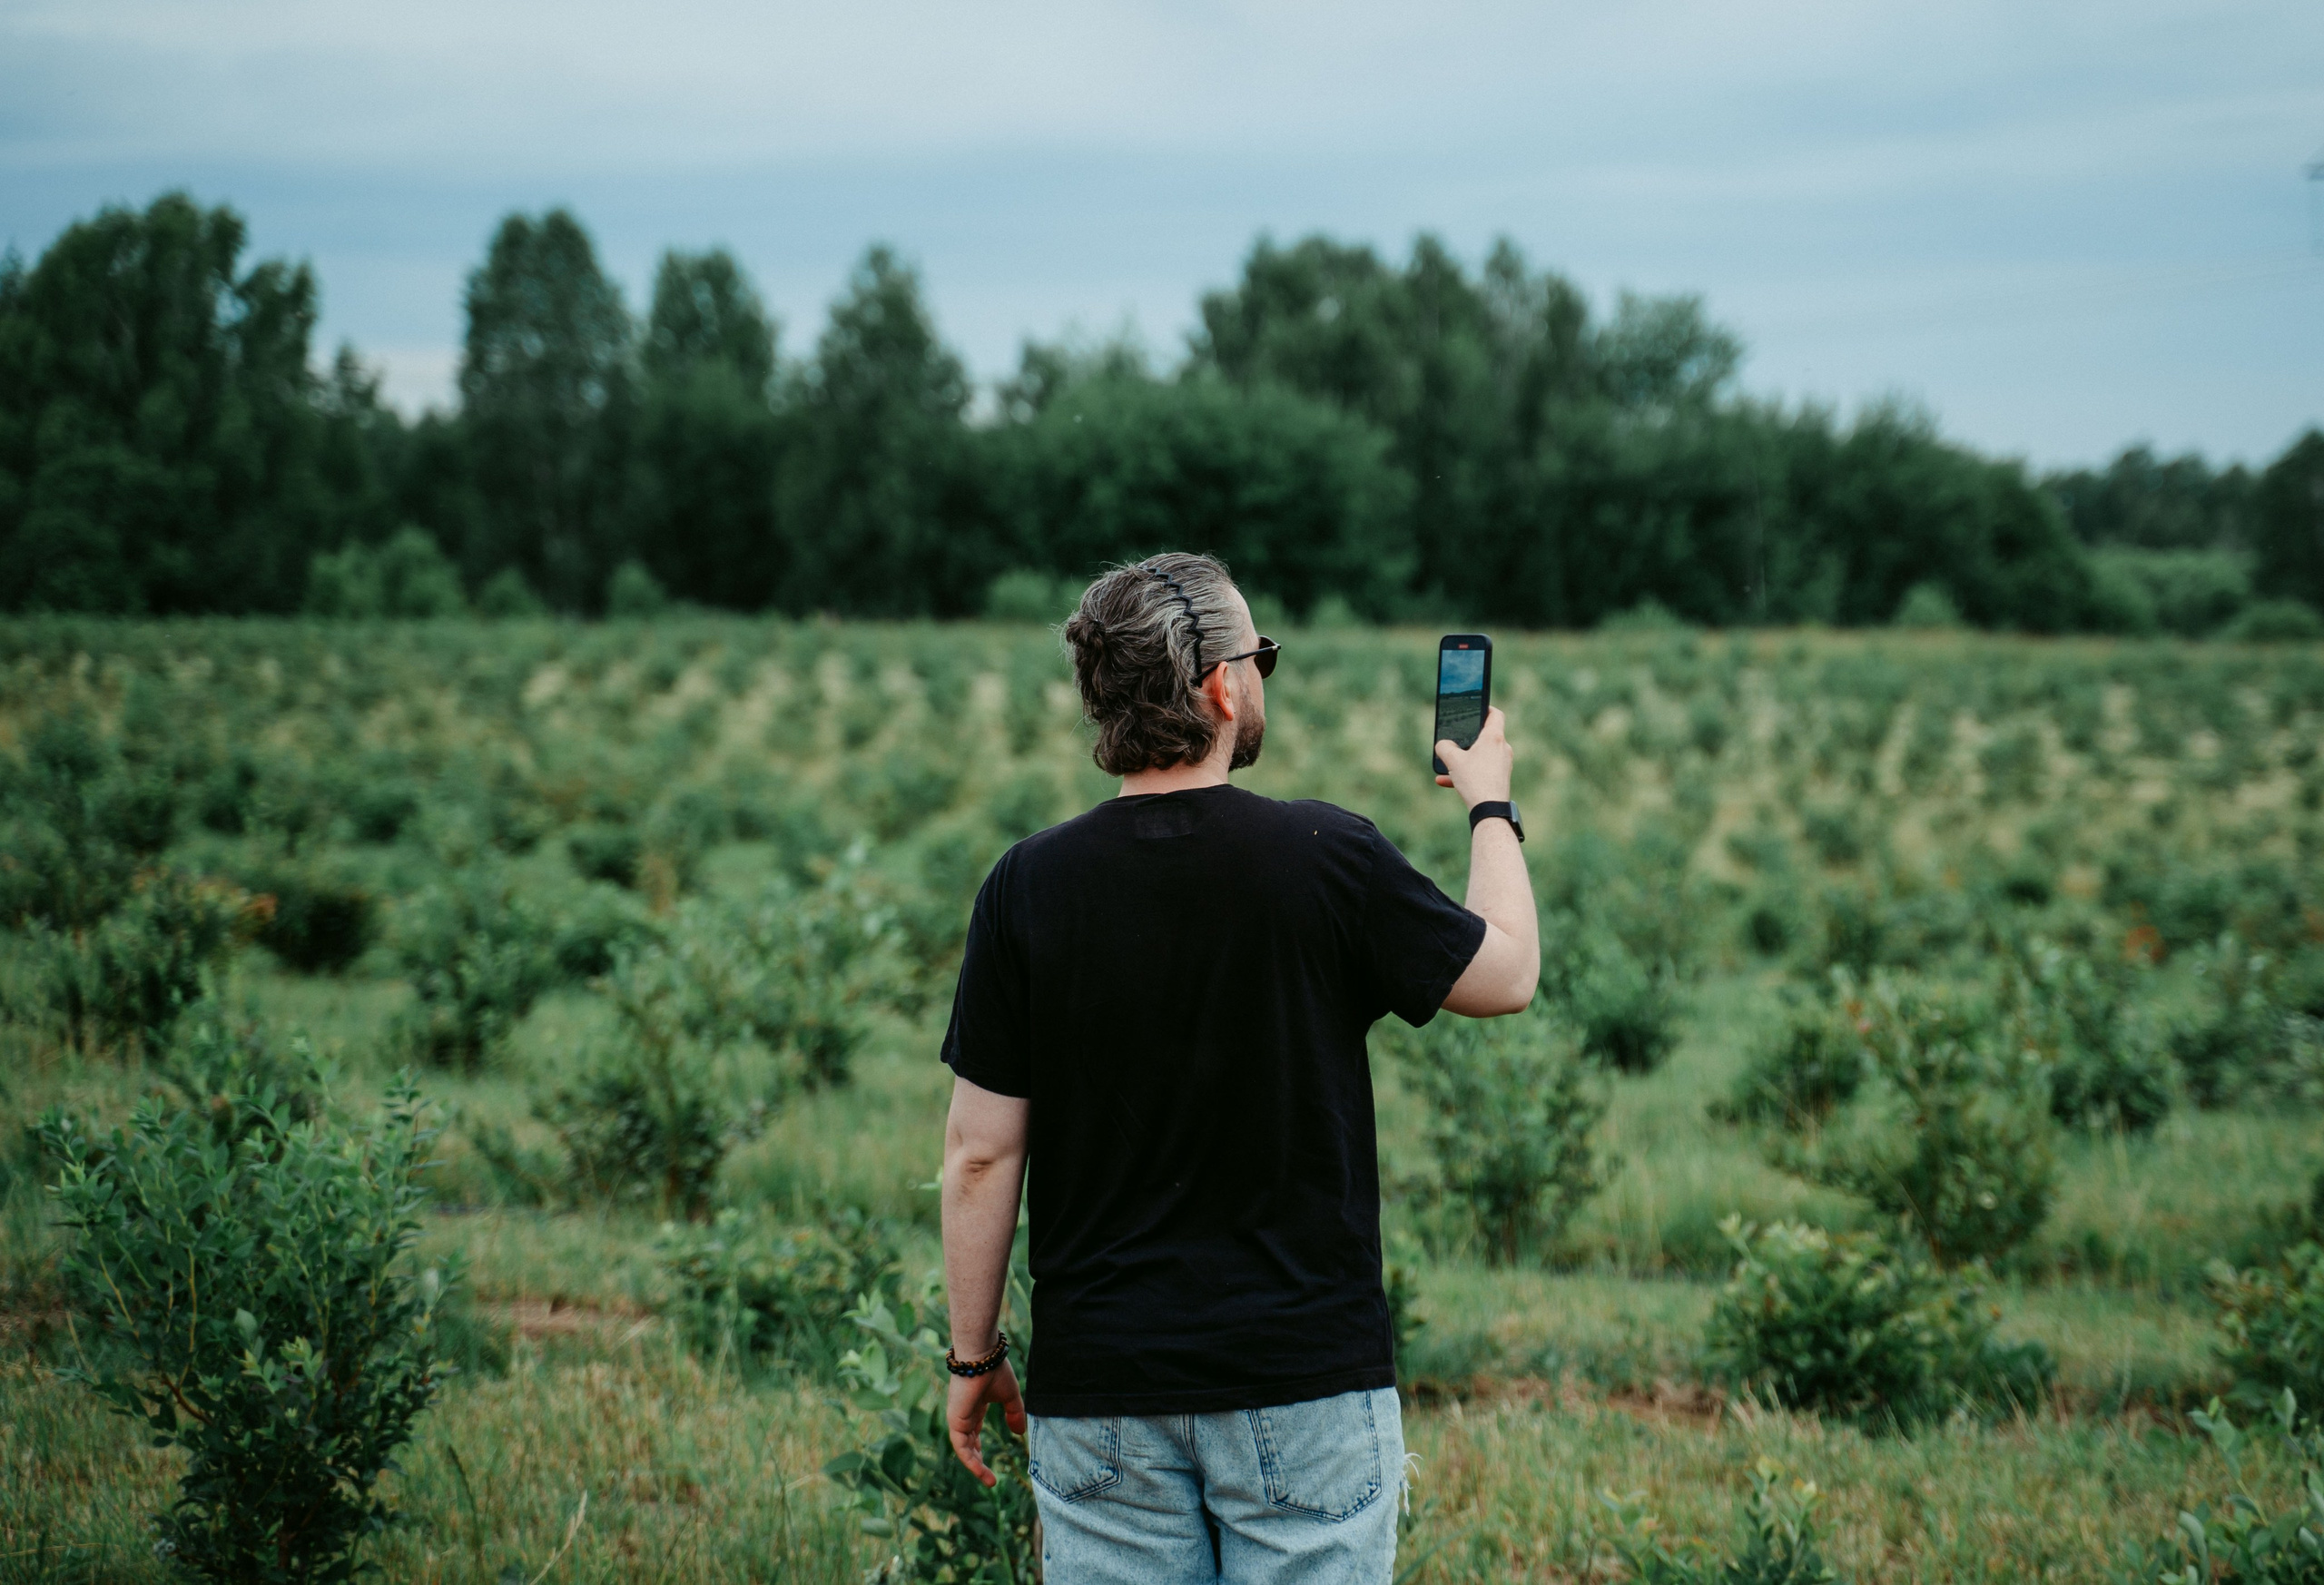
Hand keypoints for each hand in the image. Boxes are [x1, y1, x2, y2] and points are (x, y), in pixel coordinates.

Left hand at [947, 1361, 1026, 1485]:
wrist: (981, 1356)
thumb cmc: (995, 1370)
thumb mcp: (1009, 1396)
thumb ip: (1014, 1414)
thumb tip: (1020, 1433)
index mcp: (974, 1407)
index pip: (973, 1434)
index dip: (980, 1450)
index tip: (990, 1465)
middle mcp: (963, 1414)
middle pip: (968, 1444)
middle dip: (977, 1462)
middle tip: (990, 1479)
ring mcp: (957, 1417)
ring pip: (964, 1449)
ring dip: (975, 1466)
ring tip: (989, 1480)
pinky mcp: (955, 1420)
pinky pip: (961, 1446)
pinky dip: (970, 1459)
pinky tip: (980, 1469)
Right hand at [1436, 706, 1513, 806]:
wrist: (1489, 809)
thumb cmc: (1474, 780)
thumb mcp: (1452, 760)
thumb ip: (1444, 747)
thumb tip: (1443, 745)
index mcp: (1494, 738)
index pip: (1495, 714)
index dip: (1486, 708)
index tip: (1476, 708)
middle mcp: (1502, 749)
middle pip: (1486, 736)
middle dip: (1469, 738)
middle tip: (1456, 739)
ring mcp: (1503, 764)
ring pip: (1481, 756)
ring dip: (1464, 759)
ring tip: (1447, 766)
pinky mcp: (1501, 778)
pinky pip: (1481, 770)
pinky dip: (1467, 773)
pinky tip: (1446, 781)